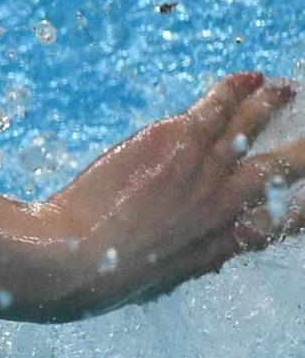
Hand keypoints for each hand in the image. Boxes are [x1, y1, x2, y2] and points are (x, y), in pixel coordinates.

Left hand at [24, 72, 304, 320]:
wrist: (75, 260)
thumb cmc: (106, 278)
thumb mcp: (163, 280)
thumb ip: (189, 259)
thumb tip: (198, 255)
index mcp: (226, 244)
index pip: (287, 219)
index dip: (303, 204)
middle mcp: (227, 204)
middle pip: (286, 167)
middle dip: (304, 150)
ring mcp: (205, 169)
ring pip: (251, 125)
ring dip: (272, 103)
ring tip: (287, 90)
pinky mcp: (176, 142)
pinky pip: (216, 106)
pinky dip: (234, 89)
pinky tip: (248, 78)